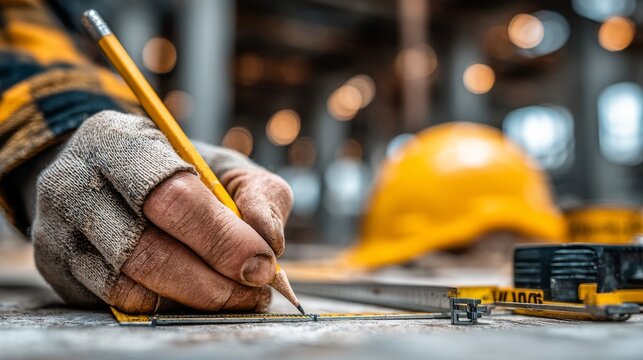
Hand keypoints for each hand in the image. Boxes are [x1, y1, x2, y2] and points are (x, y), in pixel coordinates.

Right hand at [32, 111, 292, 312]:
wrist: (104, 176)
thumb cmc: (175, 169)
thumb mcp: (220, 163)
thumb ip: (258, 193)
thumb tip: (268, 243)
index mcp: (119, 142)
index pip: (172, 195)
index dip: (222, 236)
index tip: (262, 263)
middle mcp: (75, 184)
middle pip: (146, 248)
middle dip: (212, 278)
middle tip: (255, 290)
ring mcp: (60, 230)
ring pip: (131, 284)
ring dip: (195, 299)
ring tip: (236, 297)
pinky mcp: (59, 268)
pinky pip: (118, 302)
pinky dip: (168, 307)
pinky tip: (198, 298)